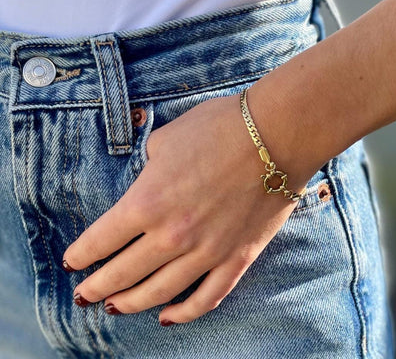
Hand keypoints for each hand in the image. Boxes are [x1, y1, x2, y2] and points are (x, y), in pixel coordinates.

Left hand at [62, 92, 305, 324]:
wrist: (274, 135)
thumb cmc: (219, 129)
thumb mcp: (167, 139)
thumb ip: (149, 166)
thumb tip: (148, 179)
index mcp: (147, 202)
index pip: (101, 239)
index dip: (81, 255)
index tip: (71, 263)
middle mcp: (172, 235)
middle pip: (123, 272)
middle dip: (97, 287)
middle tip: (83, 296)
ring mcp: (206, 252)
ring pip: (159, 292)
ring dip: (131, 304)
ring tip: (114, 309)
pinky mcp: (237, 258)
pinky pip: (207, 297)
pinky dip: (184, 313)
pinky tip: (167, 318)